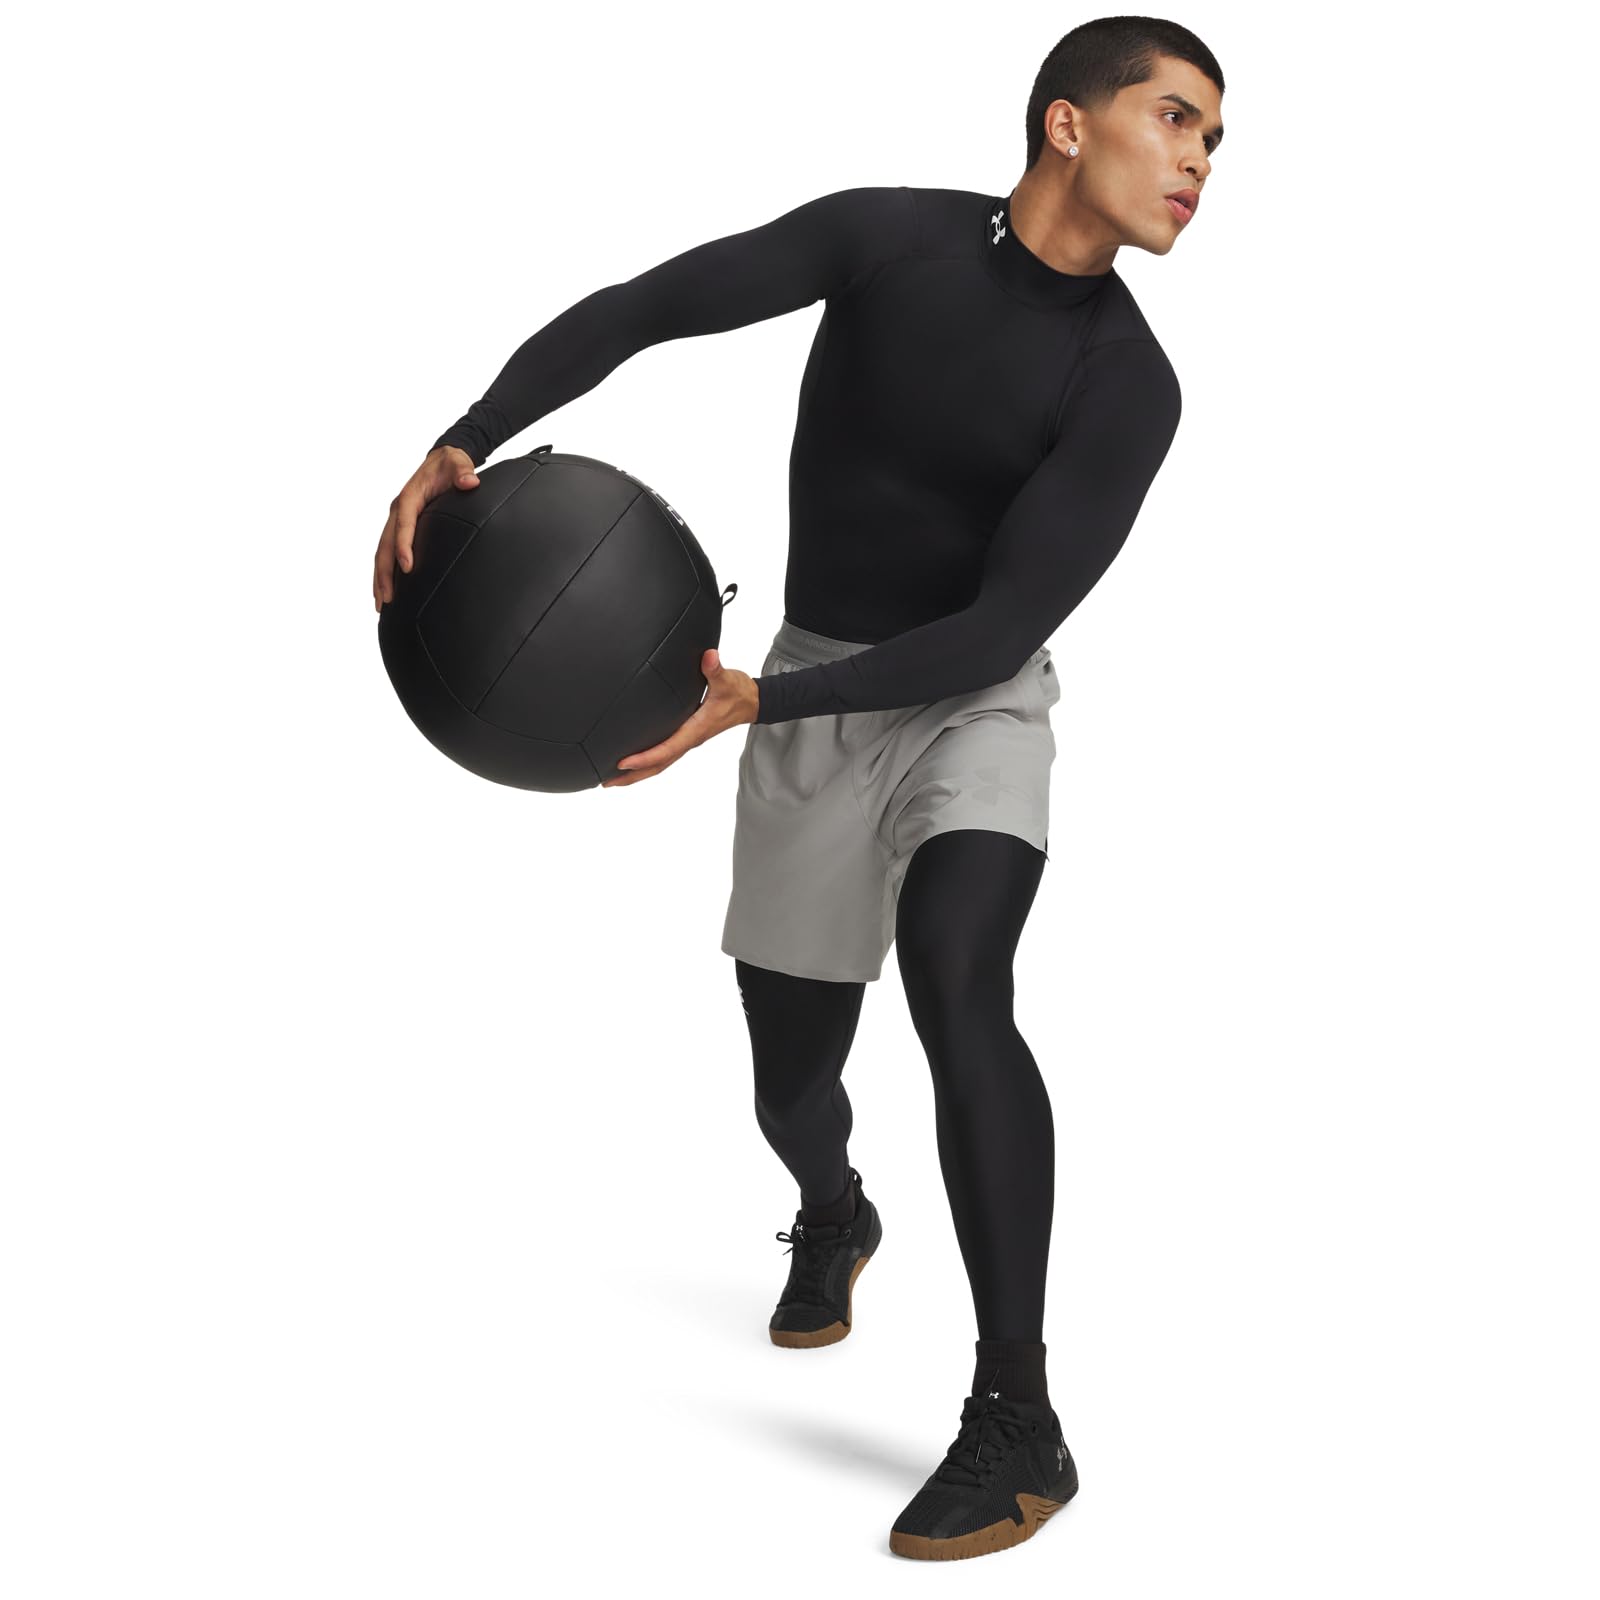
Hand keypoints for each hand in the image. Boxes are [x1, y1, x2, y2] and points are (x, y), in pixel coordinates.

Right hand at [373, 445, 479, 611]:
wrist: (442, 460)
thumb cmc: (450, 464)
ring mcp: (397, 520)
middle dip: (385, 572)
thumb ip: (464, 472)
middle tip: (388, 598)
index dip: (404, 546)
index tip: (407, 567)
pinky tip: (386, 591)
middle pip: (386, 544)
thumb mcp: (458, 463)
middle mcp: (398, 510)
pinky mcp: (400, 528)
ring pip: (383, 552)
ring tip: (381, 604)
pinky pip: (388, 552)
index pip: (403, 525)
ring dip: (380, 577)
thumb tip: (470, 482)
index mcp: (409, 497)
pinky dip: (385, 571)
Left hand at [602, 649, 758, 785]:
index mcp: (696, 729)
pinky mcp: (686, 736)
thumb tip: (709, 657)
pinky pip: (664, 755)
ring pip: (660, 763)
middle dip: (633, 775)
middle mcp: (689, 739)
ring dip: (637, 773)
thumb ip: (715, 669)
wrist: (752, 702)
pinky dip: (647, 762)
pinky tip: (633, 761)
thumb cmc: (738, 692)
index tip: (623, 763)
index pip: (667, 749)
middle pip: (658, 765)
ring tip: (612, 778)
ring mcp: (687, 740)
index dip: (645, 757)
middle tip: (606, 781)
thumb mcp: (728, 679)